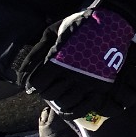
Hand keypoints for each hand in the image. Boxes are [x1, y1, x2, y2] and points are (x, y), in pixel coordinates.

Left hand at [17, 8, 134, 117]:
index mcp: (58, 61)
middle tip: (50, 86)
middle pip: (50, 95)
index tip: (39, 80)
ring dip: (60, 100)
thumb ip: (38, 50)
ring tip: (62, 93)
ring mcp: (87, 83)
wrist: (113, 24)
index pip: (38, 83)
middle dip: (47, 91)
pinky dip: (73, 111)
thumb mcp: (55, 30)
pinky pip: (83, 108)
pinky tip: (69, 108)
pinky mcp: (100, 87)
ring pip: (65, 103)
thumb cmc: (81, 25)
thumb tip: (22, 73)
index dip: (35, 83)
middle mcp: (71, 75)